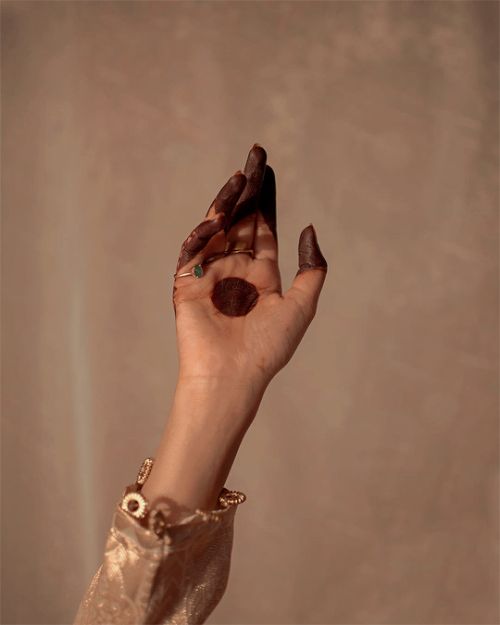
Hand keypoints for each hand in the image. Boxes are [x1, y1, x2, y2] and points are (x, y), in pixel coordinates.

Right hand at [142, 145, 327, 510]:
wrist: (233, 376)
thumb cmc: (268, 347)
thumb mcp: (302, 305)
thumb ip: (312, 268)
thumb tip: (309, 228)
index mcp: (261, 274)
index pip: (262, 227)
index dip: (266, 199)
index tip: (267, 169)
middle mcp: (235, 269)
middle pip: (241, 220)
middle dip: (248, 188)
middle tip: (255, 154)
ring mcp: (210, 274)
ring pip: (218, 228)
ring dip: (228, 201)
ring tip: (241, 175)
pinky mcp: (187, 282)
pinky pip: (193, 249)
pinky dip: (203, 232)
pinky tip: (218, 215)